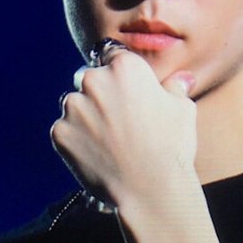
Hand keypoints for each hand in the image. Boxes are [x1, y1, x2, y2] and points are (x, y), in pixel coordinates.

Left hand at [51, 47, 197, 212]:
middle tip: (119, 119)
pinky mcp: (59, 132)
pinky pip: (65, 128)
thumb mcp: (182, 108)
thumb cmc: (172, 145)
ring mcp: (73, 107)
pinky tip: (98, 153)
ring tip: (109, 139)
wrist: (150, 189)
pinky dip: (77, 138)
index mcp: (124, 66)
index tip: (125, 88)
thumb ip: (174, 88)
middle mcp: (94, 80)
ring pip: (75, 103)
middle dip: (101, 93)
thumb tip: (180, 80)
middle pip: (90, 78)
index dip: (119, 71)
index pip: (111, 53)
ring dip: (86, 114)